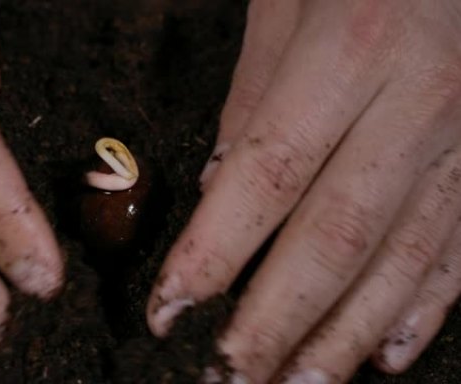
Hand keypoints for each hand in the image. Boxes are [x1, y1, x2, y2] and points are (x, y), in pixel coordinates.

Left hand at [148, 0, 460, 381]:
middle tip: (230, 376)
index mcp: (351, 52)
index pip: (267, 175)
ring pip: (399, 258)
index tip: (170, 308)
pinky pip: (458, 248)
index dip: (214, 253)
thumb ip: (252, 98)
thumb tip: (219, 186)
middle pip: (334, 237)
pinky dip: (422, 309)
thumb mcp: (286, 4)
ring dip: (342, 335)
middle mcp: (416, 103)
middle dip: (277, 320)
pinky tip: (383, 355)